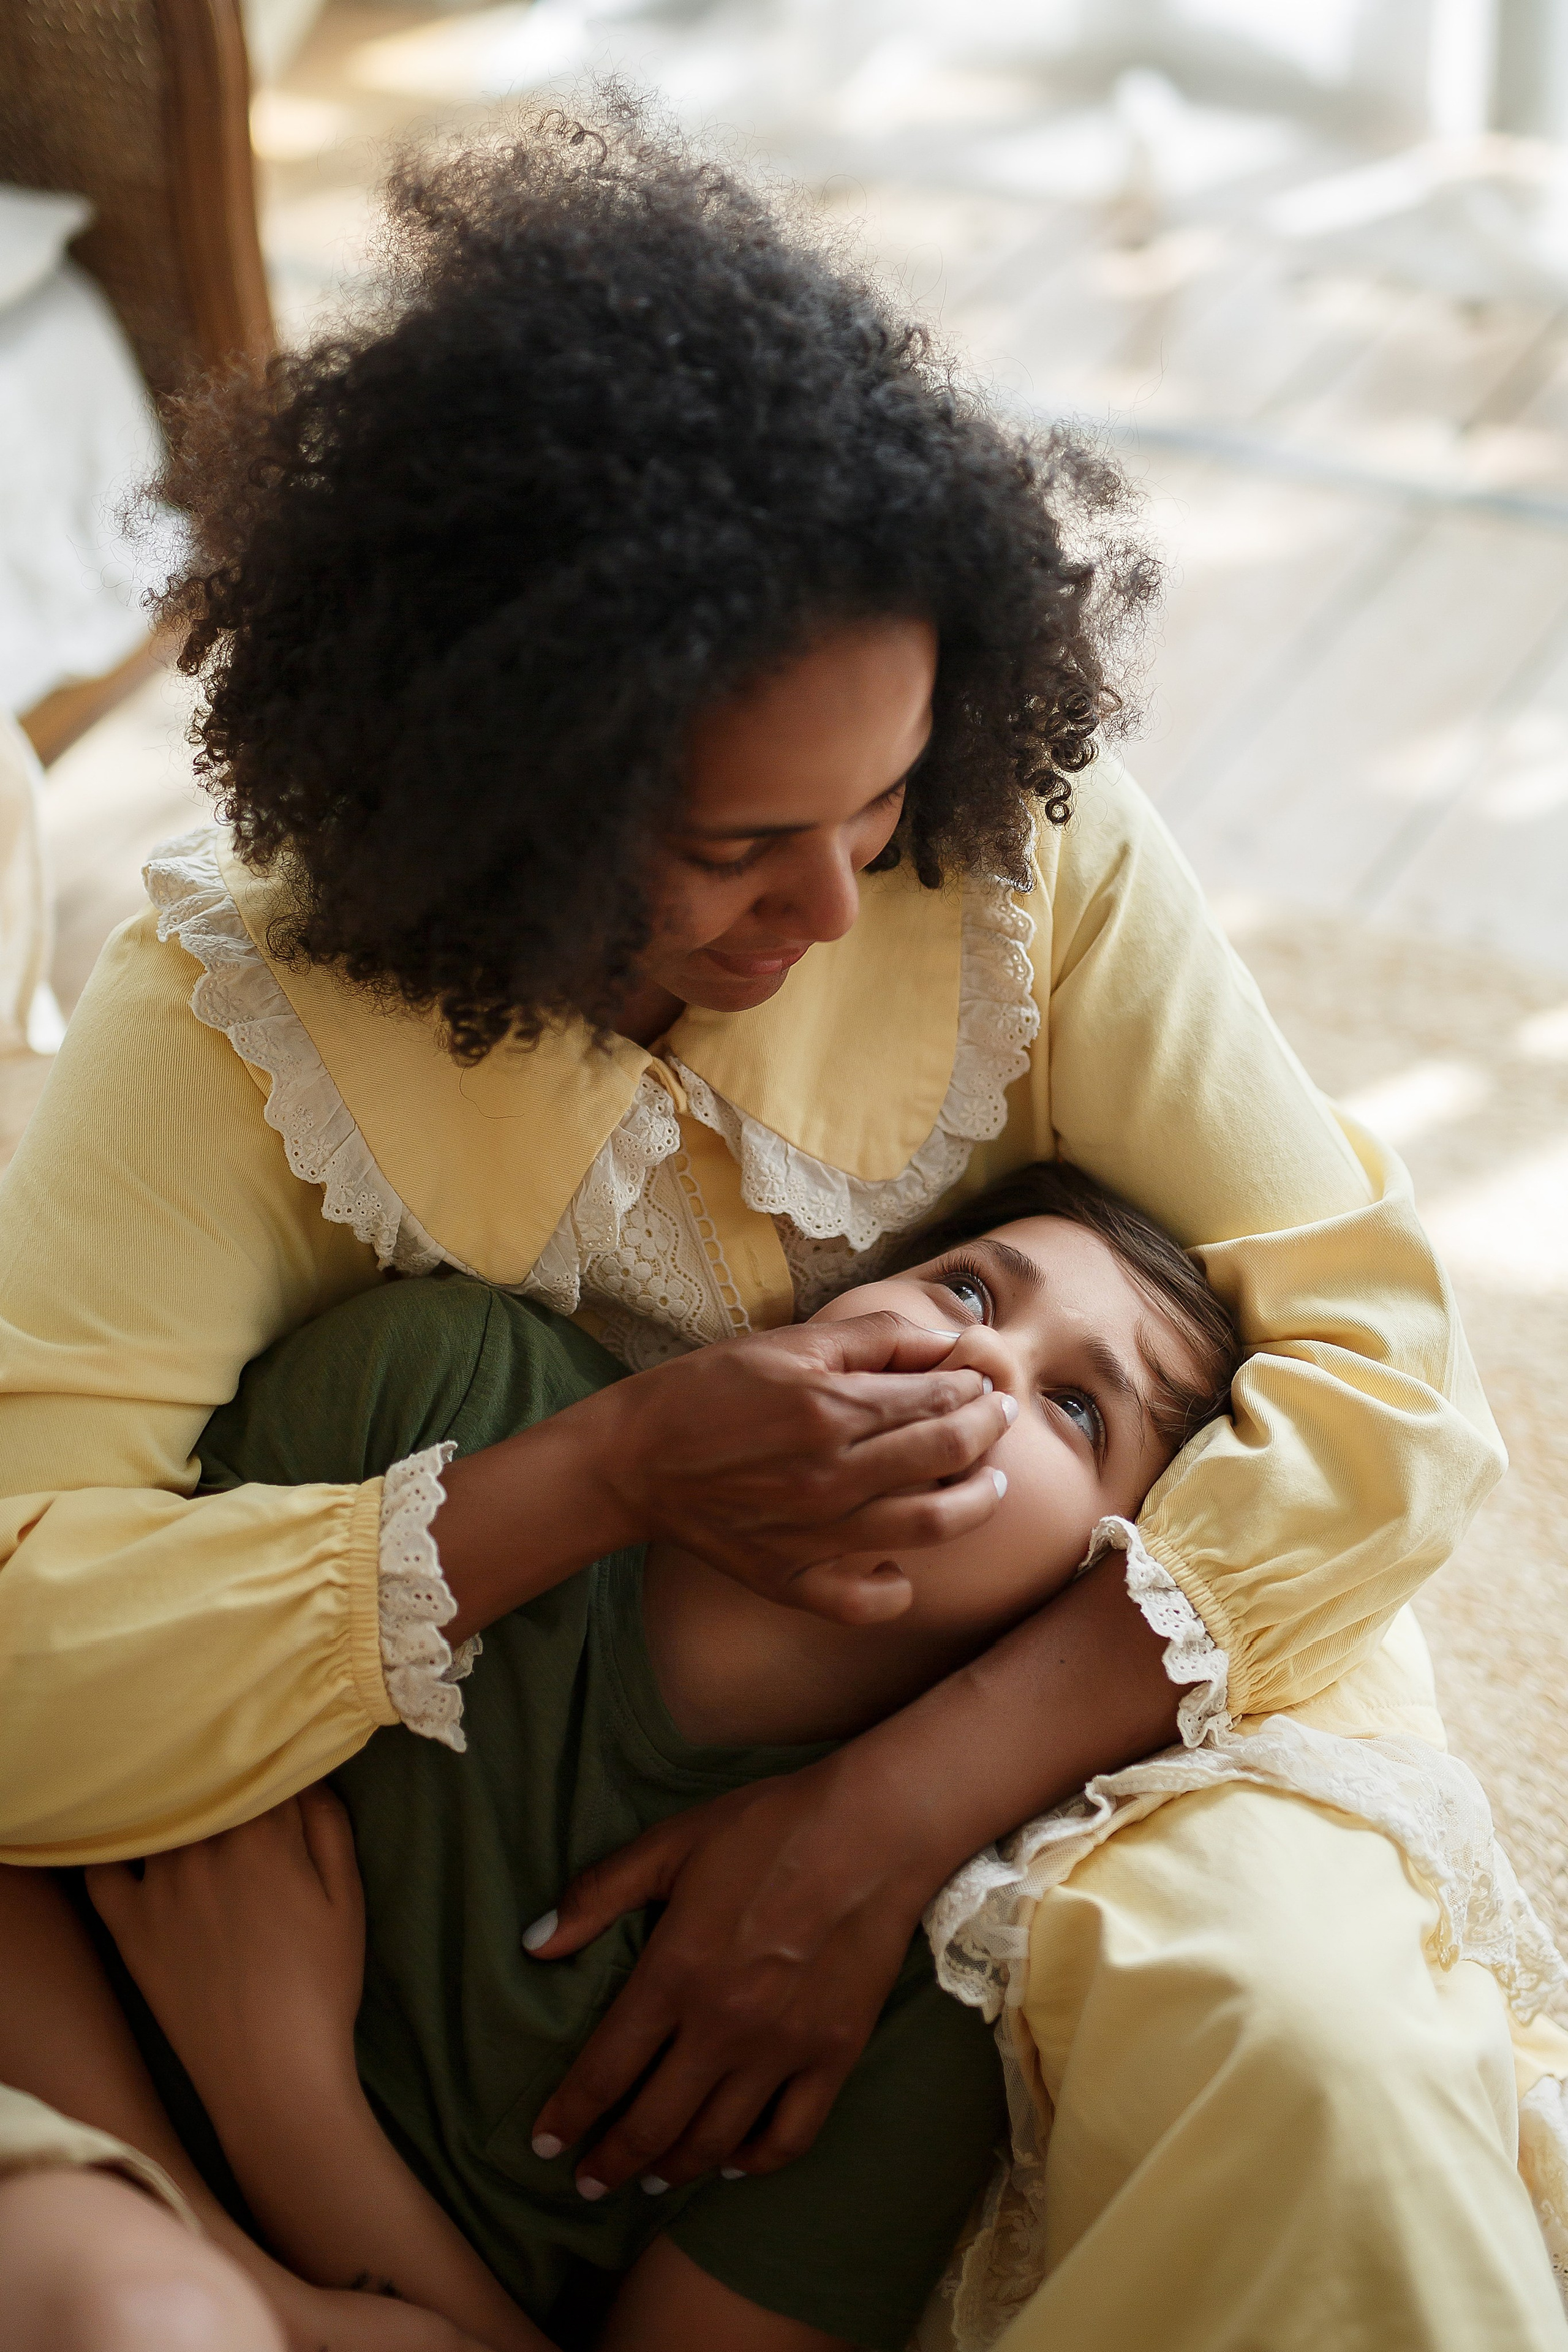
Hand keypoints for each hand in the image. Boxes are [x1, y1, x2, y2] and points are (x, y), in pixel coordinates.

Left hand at [86, 1785, 365, 2123]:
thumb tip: (306, 1778)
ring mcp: (158, 1885)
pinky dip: (113, 1850)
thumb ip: (329, 1826)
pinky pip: (102, 1868)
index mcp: (264, 1836)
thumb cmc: (321, 1985)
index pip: (264, 1771)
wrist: (270, 2073)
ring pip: (162, 1816)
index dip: (276, 1769)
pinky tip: (133, 1851)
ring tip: (196, 1821)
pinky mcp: (127, 1924)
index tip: (283, 1778)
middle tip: (241, 1805)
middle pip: (210, 1787)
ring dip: (180, 1809)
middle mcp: (204, 1847)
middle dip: (228, 1784)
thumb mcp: (347, 1899)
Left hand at [525, 1755, 930, 2195]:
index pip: (604, 2069)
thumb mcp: (671, 1845)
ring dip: (673, 2168)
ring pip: (715, 2139)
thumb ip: (598, 1895)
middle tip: (588, 2182)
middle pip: (653, 2121)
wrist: (872, 1830)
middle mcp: (722, 2026)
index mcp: (674, 1973)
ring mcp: (782, 2048)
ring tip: (649, 2180)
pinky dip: (755, 2161)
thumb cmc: (767, 1827)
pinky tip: (733, 2162)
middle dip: (611, 2161)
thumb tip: (533, 1944)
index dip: (568, 2114)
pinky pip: (790, 2135)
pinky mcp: (834, 2055)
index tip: (545, 2143)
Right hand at [590, 1311, 1011, 1622]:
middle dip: (988, 1431)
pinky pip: (869, 1600)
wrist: (634, 1460)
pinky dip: (899, 1585)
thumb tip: (947, 1341)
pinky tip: (904, 1561)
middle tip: (997, 1418)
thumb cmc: (708, 1389)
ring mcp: (816, 1535)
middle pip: (948, 1456)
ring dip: (977, 1502)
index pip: (939, 1400)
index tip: (981, 1382)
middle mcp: (833, 1475)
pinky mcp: (792, 1580)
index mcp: (832, 1409)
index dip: (974, 1388)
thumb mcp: (789, 1342)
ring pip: (932, 1527)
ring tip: (989, 1484)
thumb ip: (874, 1338)